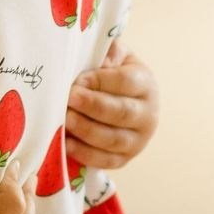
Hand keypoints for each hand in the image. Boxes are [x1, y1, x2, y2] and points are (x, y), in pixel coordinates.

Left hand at [66, 43, 157, 169]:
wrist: (120, 102)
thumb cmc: (111, 75)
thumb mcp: (115, 56)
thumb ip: (110, 52)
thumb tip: (102, 61)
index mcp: (146, 84)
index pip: (126, 82)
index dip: (101, 81)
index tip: (78, 80)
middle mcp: (148, 114)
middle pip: (121, 112)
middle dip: (93, 106)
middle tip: (69, 99)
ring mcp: (138, 140)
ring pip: (113, 139)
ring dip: (86, 130)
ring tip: (65, 119)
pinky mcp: (124, 159)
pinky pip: (105, 160)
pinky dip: (85, 154)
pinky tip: (67, 143)